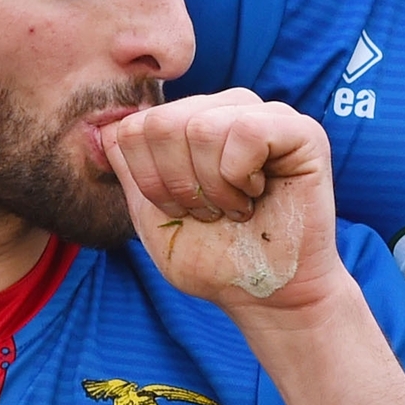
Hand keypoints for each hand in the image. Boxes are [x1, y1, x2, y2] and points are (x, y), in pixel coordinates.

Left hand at [105, 92, 342, 318]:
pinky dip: (240, 178)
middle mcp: (227, 108)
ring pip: (201, 128)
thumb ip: (128, 169)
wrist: (267, 297)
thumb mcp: (152, 215)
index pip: (136, 126)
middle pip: (161, 123)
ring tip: (235, 208)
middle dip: (177, 186)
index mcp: (192, 120)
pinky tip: (257, 195)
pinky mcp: (301, 131)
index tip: (181, 210)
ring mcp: (266, 114)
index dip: (149, 180)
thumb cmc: (214, 258)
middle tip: (210, 213)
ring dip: (212, 188)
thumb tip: (103, 127)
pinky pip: (246, 131)